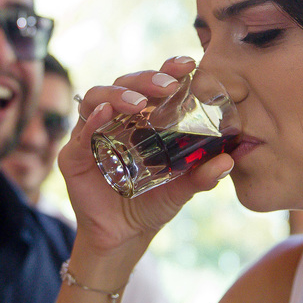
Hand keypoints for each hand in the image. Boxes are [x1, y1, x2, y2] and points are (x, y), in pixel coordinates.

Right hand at [59, 55, 233, 254]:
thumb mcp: (181, 190)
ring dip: (118, 94)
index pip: (154, 85)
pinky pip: (81, 133)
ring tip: (137, 102)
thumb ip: (202, 175)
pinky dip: (93, 120)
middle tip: (167, 85)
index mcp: (143, 119)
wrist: (124, 238)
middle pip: (125, 84)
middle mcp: (116, 120)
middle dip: (146, 79)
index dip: (168, 69)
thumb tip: (228, 160)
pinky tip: (105, 114)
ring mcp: (93, 134)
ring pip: (98, 97)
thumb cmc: (151, 205)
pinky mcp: (74, 156)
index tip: (188, 64)